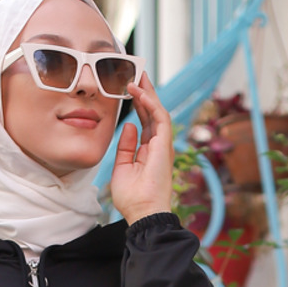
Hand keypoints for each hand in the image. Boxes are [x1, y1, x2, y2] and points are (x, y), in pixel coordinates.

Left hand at [110, 75, 174, 224]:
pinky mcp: (165, 145)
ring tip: (137, 76)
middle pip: (153, 112)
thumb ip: (126, 146)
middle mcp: (159, 145)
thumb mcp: (122, 167)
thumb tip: (129, 125)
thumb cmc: (132, 198)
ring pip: (158, 111)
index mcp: (149, 151)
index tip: (130, 88)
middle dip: (145, 92)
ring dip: (148, 93)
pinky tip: (139, 93)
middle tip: (137, 73)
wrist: (142, 213)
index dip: (139, 104)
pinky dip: (150, 103)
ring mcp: (163, 145)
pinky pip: (160, 118)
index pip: (146, 121)